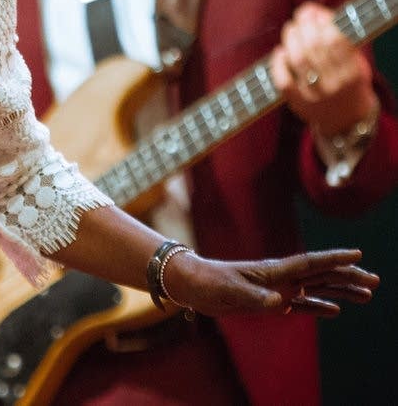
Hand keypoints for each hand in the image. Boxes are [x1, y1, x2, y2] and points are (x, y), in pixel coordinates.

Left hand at [165, 248, 377, 317]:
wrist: (192, 284)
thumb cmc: (210, 283)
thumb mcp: (232, 292)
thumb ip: (257, 299)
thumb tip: (283, 305)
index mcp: (274, 271)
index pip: (310, 264)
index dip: (334, 260)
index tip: (357, 255)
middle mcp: (280, 278)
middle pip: (321, 275)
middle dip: (347, 277)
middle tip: (375, 281)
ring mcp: (277, 289)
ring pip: (317, 289)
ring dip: (340, 291)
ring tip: (366, 295)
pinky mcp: (270, 302)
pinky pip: (301, 305)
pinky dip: (318, 307)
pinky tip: (334, 311)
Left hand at [269, 2, 378, 136]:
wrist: (347, 120)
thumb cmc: (349, 80)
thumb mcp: (354, 60)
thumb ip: (337, 34)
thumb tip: (311, 9)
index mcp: (354, 72)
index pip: (335, 39)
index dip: (320, 21)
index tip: (312, 12)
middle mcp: (336, 84)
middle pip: (314, 47)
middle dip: (303, 26)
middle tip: (299, 19)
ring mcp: (316, 95)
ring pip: (298, 60)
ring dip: (290, 39)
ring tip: (291, 29)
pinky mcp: (298, 103)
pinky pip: (283, 81)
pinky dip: (278, 63)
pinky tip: (280, 52)